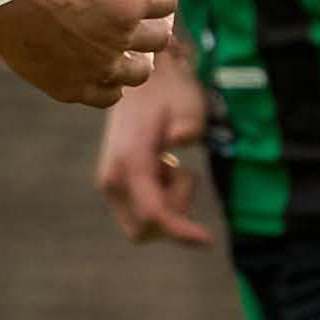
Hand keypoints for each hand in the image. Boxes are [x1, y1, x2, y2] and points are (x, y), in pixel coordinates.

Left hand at [0, 0, 177, 110]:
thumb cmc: (2, 7)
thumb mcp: (17, 45)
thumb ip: (42, 53)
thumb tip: (48, 38)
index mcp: (70, 86)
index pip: (110, 94)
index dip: (114, 75)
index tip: (109, 53)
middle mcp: (101, 68)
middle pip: (141, 70)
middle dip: (139, 50)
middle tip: (127, 22)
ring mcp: (120, 37)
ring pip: (159, 36)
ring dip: (155, 17)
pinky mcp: (132, 5)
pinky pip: (166, 1)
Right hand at [94, 52, 216, 245]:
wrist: (142, 79)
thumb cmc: (170, 91)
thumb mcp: (187, 103)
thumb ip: (188, 124)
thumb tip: (182, 140)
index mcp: (129, 161)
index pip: (153, 213)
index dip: (181, 231)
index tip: (208, 239)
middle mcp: (113, 178)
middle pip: (144, 229)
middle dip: (172, 217)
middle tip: (185, 175)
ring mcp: (111, 182)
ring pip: (142, 224)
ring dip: (167, 206)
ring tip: (174, 166)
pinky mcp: (116, 184)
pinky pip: (140, 212)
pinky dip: (160, 201)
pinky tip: (164, 168)